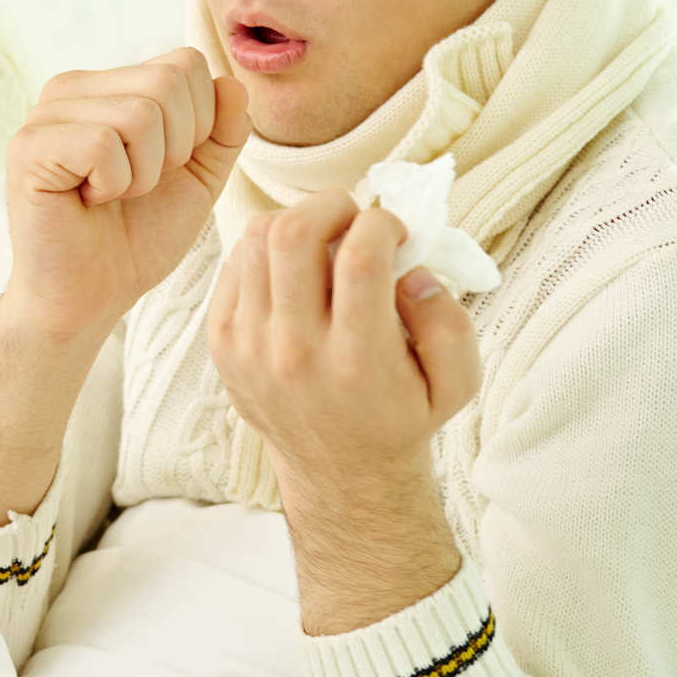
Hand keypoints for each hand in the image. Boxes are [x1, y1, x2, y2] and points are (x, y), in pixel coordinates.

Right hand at [0, 51, 246, 526]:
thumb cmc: (135, 239)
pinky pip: (103, 143)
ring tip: (114, 196)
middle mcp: (70, 88)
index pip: (184, 63)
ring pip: (139, 113)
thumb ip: (222, 131)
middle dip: (175, 149)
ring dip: (144, 173)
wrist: (88, 298)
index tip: (164, 169)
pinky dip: (115, 184)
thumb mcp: (196, 180)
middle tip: (138, 187)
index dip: (199, 123)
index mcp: (108, 85)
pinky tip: (89, 201)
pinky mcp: (29, 147)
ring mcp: (44, 115)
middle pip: (166, 82)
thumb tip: (231, 82)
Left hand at [207, 189, 482, 632]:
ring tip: (324, 236)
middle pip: (294, 235)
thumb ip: (450, 322)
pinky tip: (293, 265)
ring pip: (255, 241)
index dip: (381, 223)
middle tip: (353, 216)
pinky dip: (263, 249)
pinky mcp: (221, 342)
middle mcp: (294, 352)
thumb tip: (412, 269)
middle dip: (330, 204)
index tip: (394, 231)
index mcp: (357, 361)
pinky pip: (233, 265)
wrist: (339, 472)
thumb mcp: (456, 383)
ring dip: (295, 220)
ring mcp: (248, 347)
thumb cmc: (402, 416)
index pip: (359, 258)